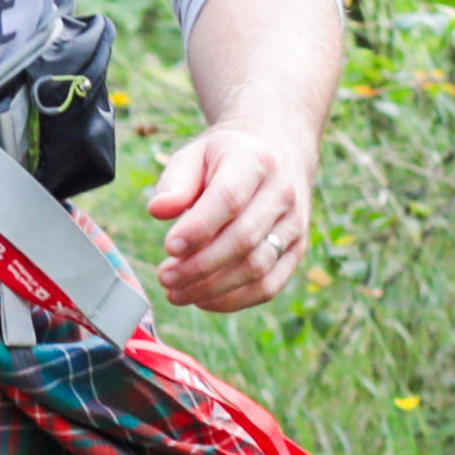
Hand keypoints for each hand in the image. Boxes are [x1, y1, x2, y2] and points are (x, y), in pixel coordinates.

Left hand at [145, 122, 316, 314]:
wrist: (277, 153)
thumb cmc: (226, 158)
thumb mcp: (196, 154)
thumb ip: (176, 181)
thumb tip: (157, 210)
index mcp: (256, 162)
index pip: (229, 199)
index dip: (198, 228)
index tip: (169, 247)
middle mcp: (283, 193)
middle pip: (243, 240)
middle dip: (199, 266)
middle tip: (164, 276)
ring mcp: (295, 224)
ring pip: (257, 268)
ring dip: (212, 288)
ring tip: (175, 292)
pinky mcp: (296, 250)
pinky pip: (269, 286)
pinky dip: (234, 300)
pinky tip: (202, 300)